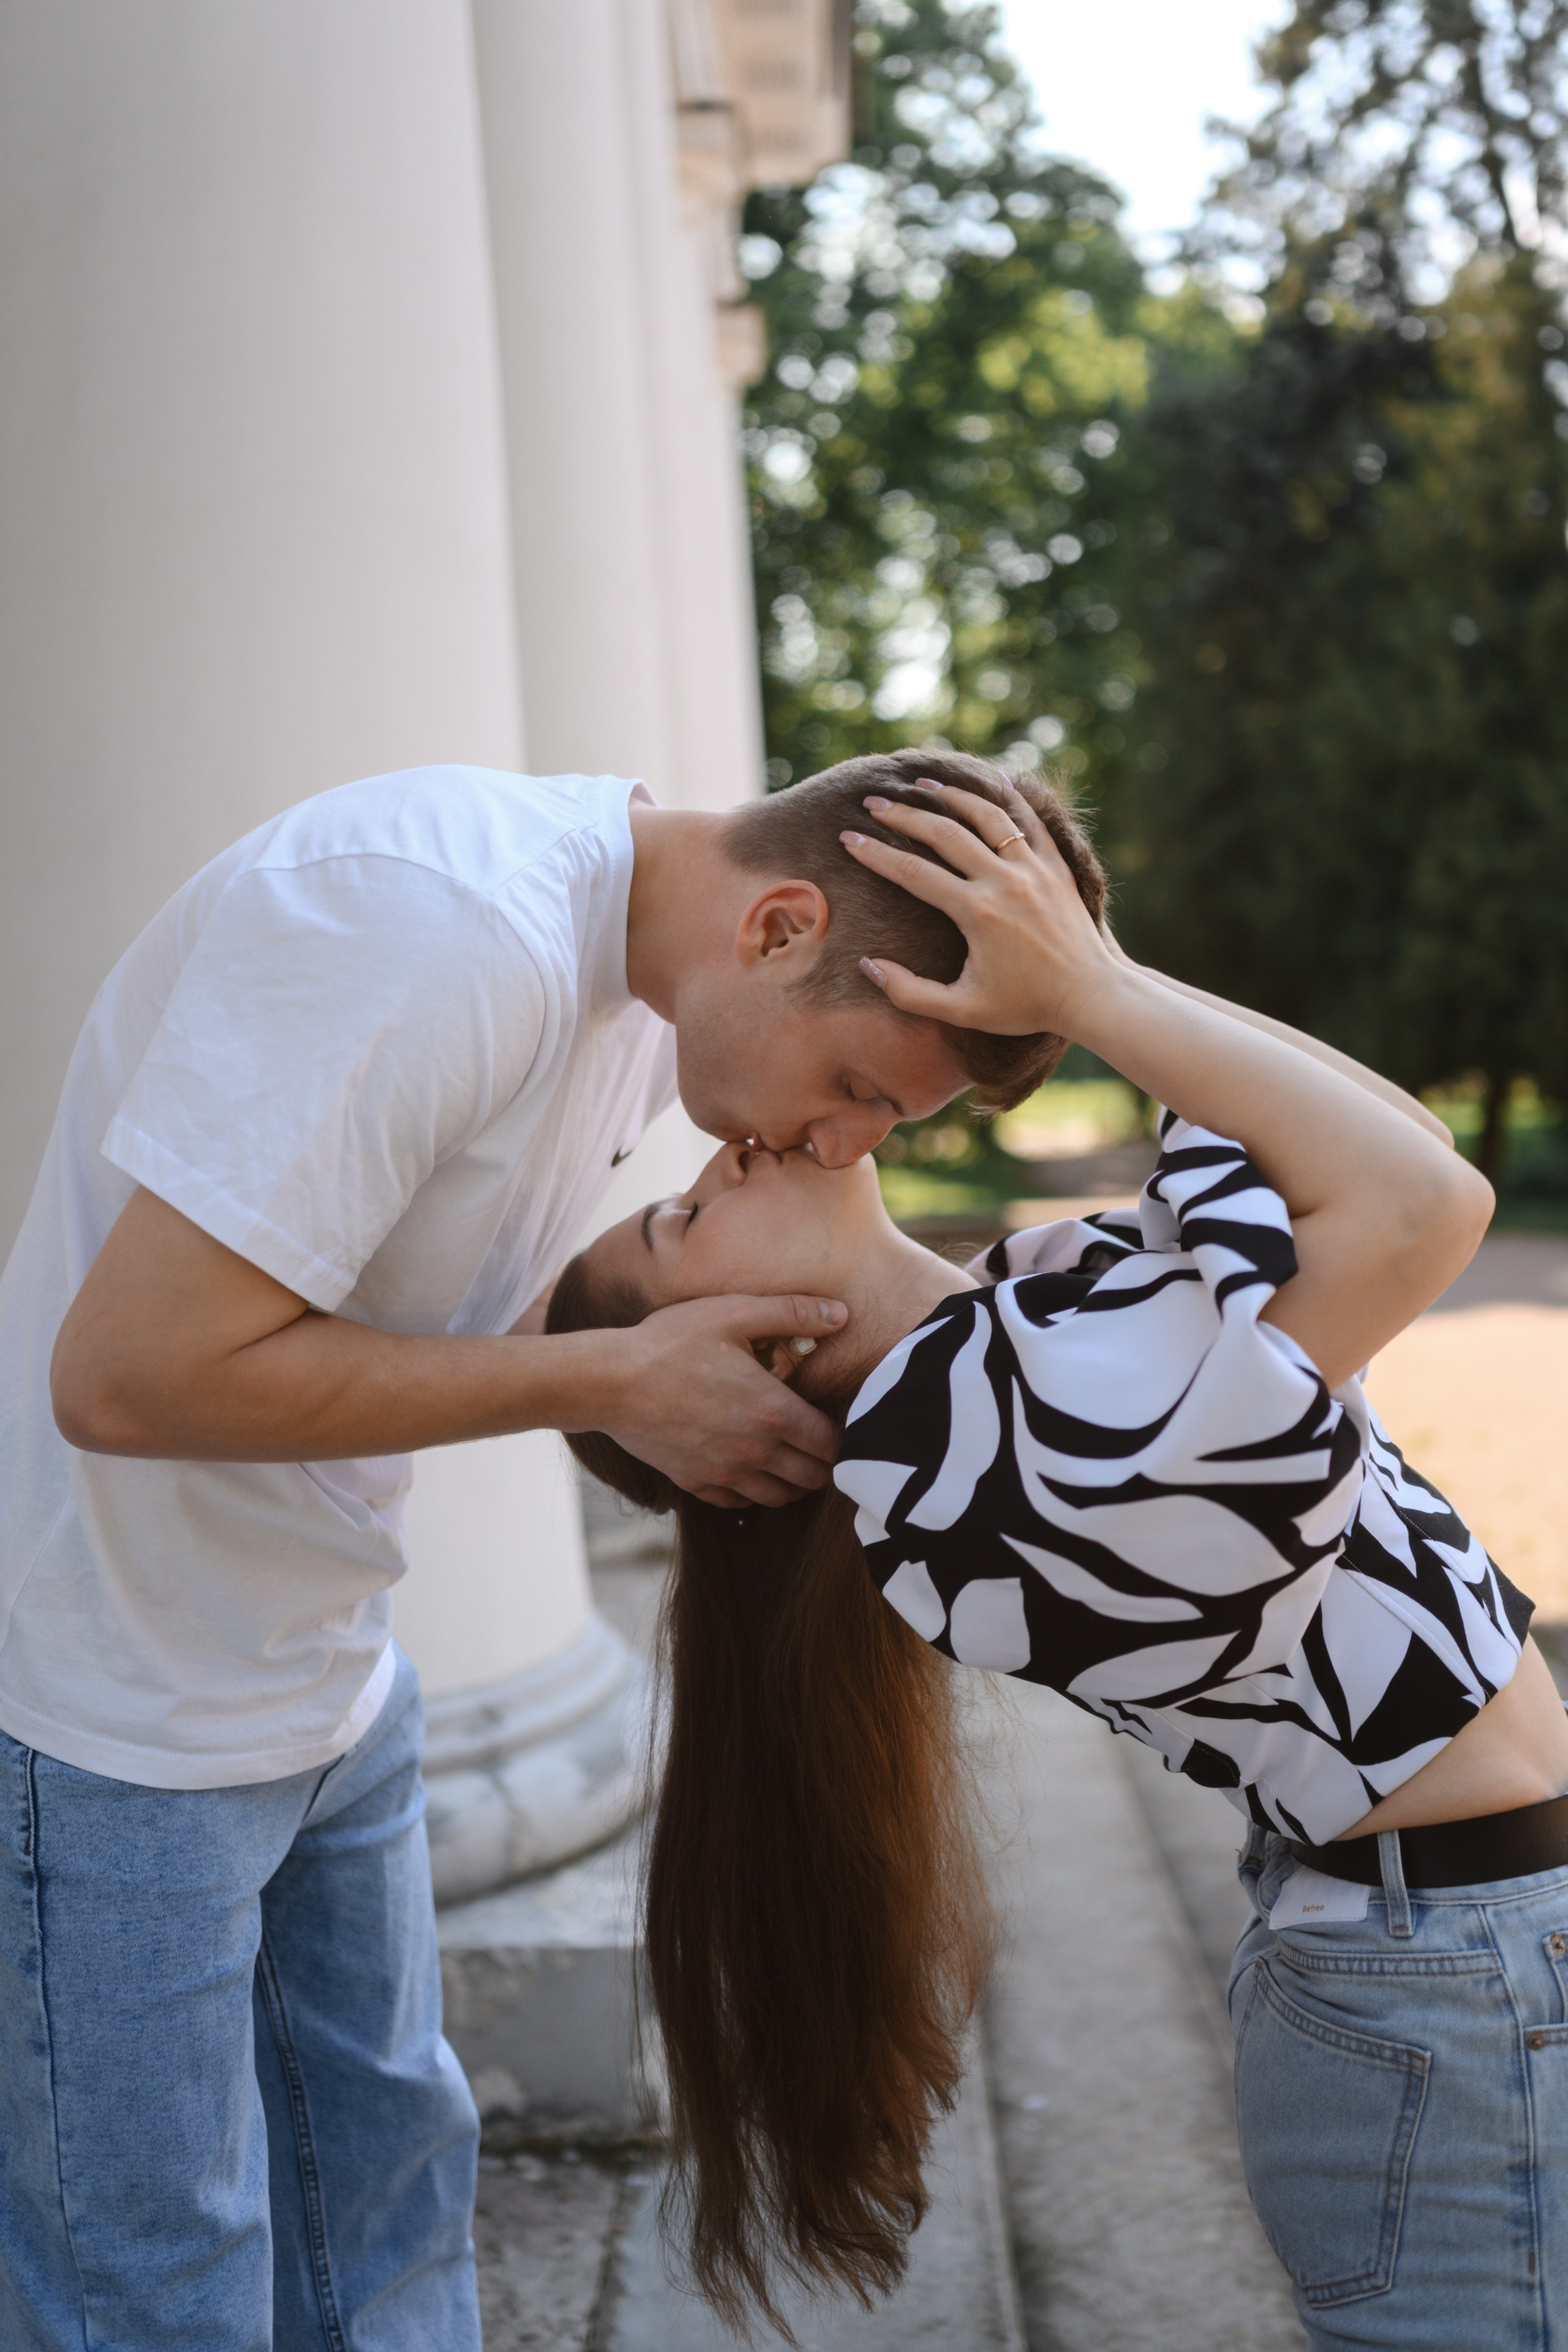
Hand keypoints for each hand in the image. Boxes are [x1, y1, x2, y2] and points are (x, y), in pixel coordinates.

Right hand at [595, 1292, 847, 1508]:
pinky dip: (752, 1492)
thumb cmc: (672, 1342)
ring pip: (778, 1496)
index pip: (829, 1442)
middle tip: (822, 1447)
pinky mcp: (694, 1481)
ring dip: (793, 1483)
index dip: (840, 1435)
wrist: (610, 1382)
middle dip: (824, 1464)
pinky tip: (750, 1471)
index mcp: (773, 1412)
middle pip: (811, 1477)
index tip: (837, 1423)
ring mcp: (723, 1471)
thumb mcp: (734, 1313)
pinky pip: (737, 1502)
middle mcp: (754, 1451)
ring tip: (793, 1462)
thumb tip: (842, 1313)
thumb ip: (793, 1313)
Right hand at [839, 779, 1111, 1035]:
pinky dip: (1011, 797)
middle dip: (903, 816)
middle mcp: (1004, 881)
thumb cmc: (1026, 1006)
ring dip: (952, 796)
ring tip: (924, 783)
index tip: (848, 840)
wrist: (1091, 996)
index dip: (875, 854)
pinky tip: (995, 780)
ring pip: (987, 816)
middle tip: (873, 803)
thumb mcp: (962, 1011)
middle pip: (944, 833)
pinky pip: (1031, 821)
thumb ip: (909, 992)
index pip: (913, 873)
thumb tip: (867, 965)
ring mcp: (1034, 869)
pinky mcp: (1057, 867)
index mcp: (976, 912)